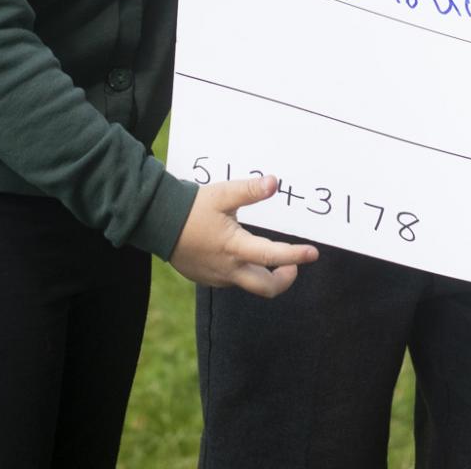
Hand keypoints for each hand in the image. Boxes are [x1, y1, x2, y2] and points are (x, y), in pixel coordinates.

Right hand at [168, 174, 318, 293]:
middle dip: (285, 279)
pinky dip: (243, 270)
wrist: (156, 223)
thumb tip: (274, 183)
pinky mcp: (206, 278)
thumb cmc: (191, 208)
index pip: (272, 257)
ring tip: (267, 253)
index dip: (296, 256)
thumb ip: (249, 190)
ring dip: (263, 272)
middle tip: (294, 264)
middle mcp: (228, 269)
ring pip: (249, 283)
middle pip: (265, 288)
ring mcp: (216, 277)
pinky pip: (232, 280)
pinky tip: (239, 253)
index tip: (313, 253)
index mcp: (235, 248)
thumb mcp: (222, 195)